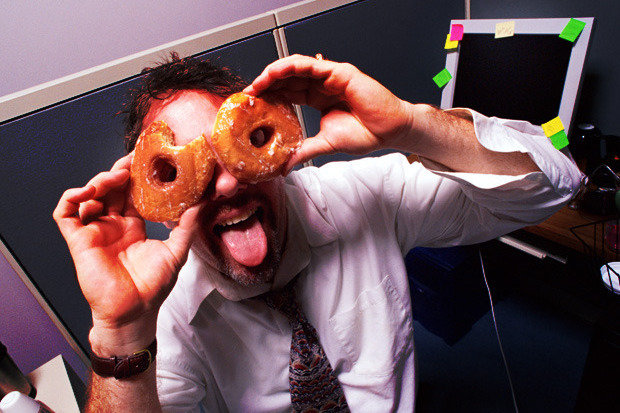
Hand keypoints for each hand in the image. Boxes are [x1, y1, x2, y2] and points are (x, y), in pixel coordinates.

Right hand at [53, 154, 197, 353]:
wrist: (134, 312)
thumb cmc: (153, 286)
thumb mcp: (176, 250)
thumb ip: (188, 224)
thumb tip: (204, 200)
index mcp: (134, 226)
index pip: (132, 192)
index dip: (136, 175)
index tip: (147, 159)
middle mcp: (113, 225)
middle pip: (110, 189)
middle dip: (118, 171)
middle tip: (132, 161)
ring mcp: (95, 231)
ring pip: (89, 195)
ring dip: (99, 181)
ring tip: (115, 178)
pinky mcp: (79, 240)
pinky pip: (65, 213)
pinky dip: (72, 198)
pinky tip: (88, 193)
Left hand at [244, 54, 413, 168]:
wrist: (390, 131)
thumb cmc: (366, 134)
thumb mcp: (326, 144)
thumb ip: (305, 151)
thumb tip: (284, 167)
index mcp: (317, 98)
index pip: (287, 92)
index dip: (268, 95)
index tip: (251, 104)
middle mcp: (322, 84)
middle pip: (288, 78)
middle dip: (266, 83)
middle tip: (248, 93)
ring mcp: (330, 76)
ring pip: (296, 67)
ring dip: (274, 72)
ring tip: (258, 83)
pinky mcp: (340, 72)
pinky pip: (312, 64)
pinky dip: (293, 66)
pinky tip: (277, 72)